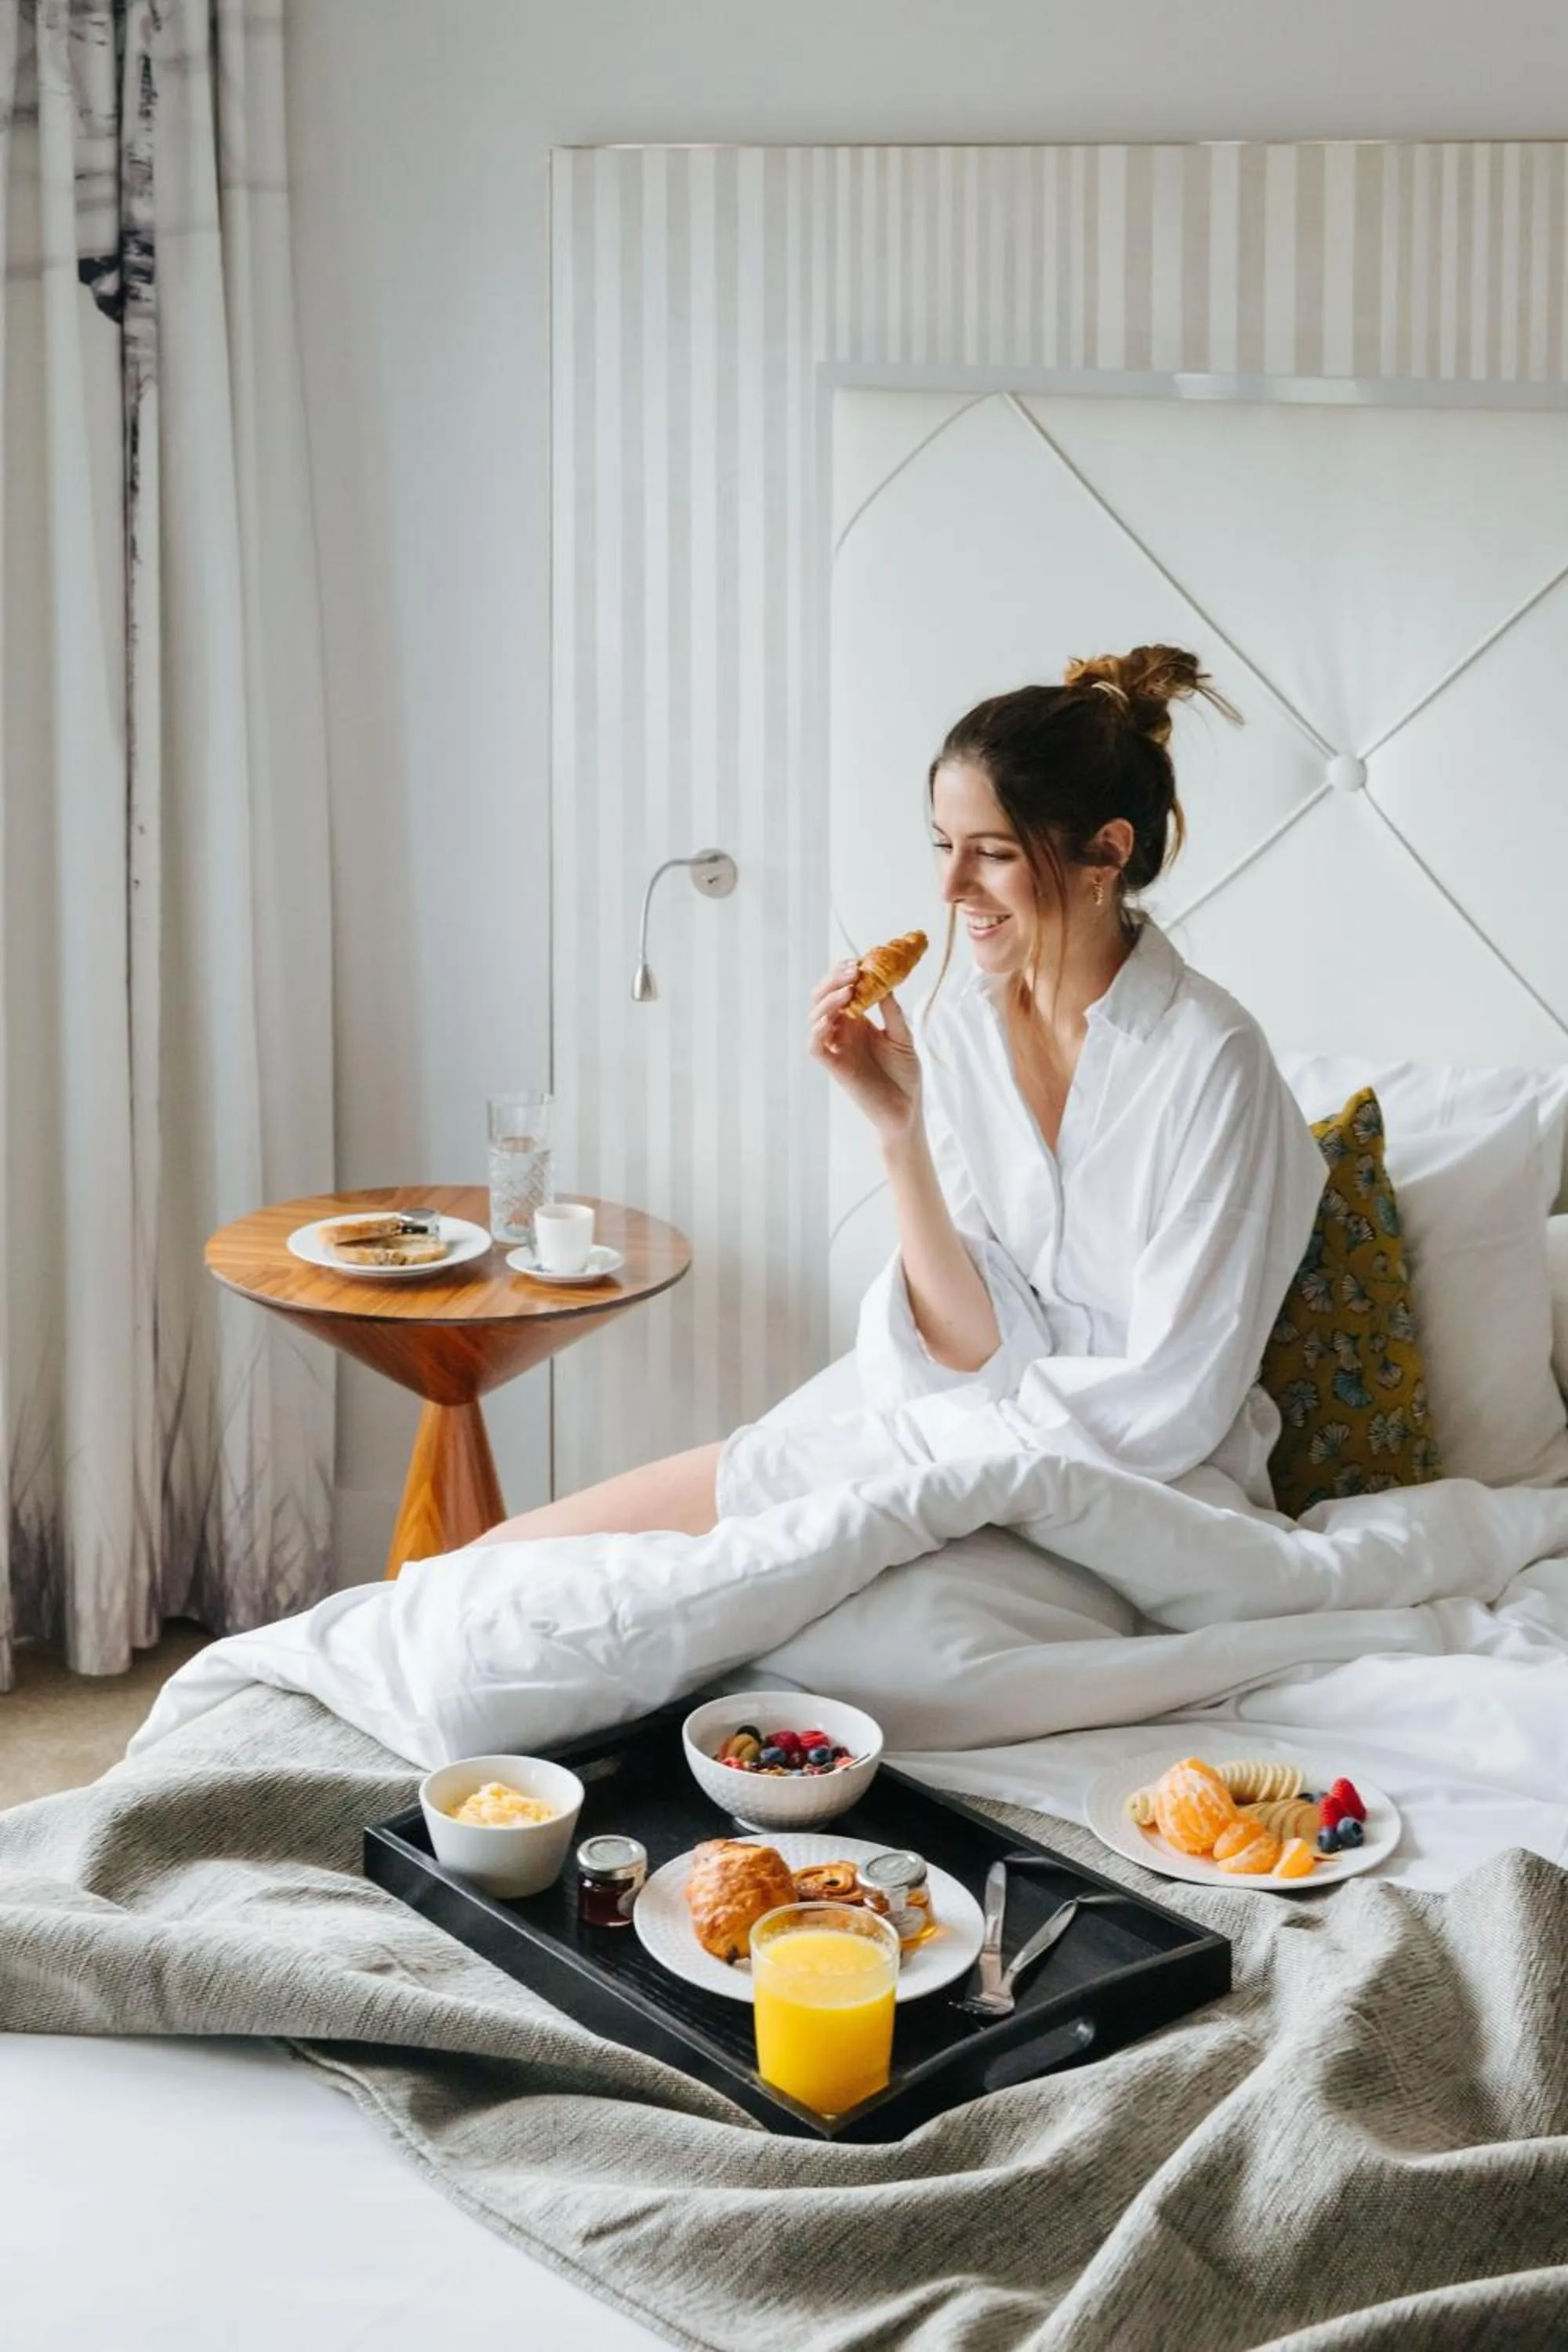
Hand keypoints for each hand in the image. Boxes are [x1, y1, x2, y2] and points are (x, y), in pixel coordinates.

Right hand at [808, 959, 921, 1144]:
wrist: (907, 1108)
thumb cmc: (904, 1074)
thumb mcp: (902, 1036)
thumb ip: (891, 1011)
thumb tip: (885, 982)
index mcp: (857, 1021)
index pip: (840, 990)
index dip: (844, 974)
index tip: (860, 962)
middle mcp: (843, 1031)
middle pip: (823, 998)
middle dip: (833, 981)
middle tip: (853, 971)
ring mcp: (837, 1048)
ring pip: (815, 1018)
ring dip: (827, 1000)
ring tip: (847, 990)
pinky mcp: (834, 1067)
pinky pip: (816, 1046)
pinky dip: (818, 1030)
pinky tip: (830, 1019)